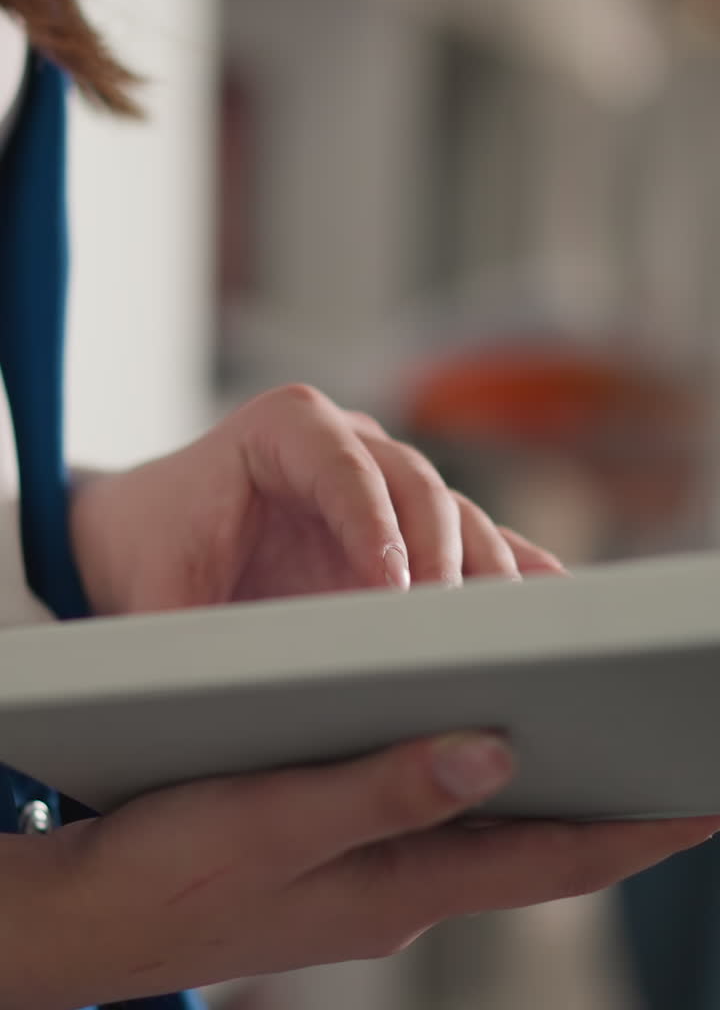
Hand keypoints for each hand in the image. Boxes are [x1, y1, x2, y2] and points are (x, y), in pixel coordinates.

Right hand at [22, 732, 718, 1008]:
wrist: (87, 916)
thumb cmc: (168, 869)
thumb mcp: (273, 823)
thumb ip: (383, 791)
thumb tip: (495, 753)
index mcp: (400, 883)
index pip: (551, 860)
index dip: (638, 833)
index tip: (709, 800)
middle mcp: (402, 884)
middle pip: (537, 847)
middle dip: (619, 812)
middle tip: (684, 760)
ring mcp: (372, 875)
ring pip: (490, 833)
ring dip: (555, 797)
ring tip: (611, 745)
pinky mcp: (339, 855)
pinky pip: (438, 820)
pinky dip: (482, 787)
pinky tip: (485, 749)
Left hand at [71, 384, 563, 614]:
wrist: (155, 540)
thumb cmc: (158, 560)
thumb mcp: (163, 601)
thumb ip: (201, 637)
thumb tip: (257, 694)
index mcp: (280, 430)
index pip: (337, 461)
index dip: (368, 519)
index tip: (390, 586)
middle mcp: (348, 444)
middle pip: (414, 483)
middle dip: (436, 553)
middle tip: (446, 628)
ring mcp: (389, 481)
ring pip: (456, 512)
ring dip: (482, 572)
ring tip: (508, 637)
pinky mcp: (414, 529)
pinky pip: (475, 542)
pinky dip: (511, 573)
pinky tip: (550, 613)